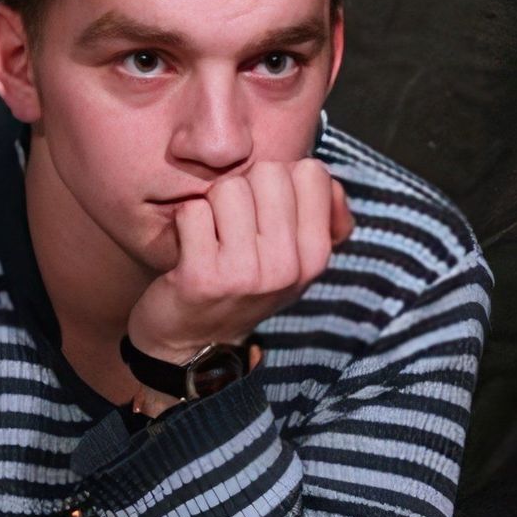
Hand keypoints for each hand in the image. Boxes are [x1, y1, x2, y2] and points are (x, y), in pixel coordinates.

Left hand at [127, 159, 353, 362]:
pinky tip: (190, 248)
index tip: (267, 207)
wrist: (195, 343)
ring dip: (213, 205)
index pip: (312, 172)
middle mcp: (288, 266)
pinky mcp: (203, 276)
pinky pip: (193, 211)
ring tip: (213, 236)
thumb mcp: (296, 259)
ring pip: (228, 188)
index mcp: (316, 255)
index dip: (284, 177)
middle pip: (268, 172)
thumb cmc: (246, 285)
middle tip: (235, 223)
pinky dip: (185, 222)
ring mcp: (246, 273)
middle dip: (245, 187)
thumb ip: (320, 216)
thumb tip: (331, 183)